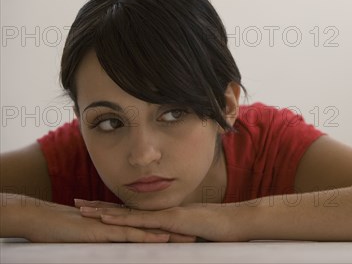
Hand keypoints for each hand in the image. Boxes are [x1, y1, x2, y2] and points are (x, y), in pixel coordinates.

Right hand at [12, 196, 186, 242]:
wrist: (43, 220)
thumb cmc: (64, 230)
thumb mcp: (92, 236)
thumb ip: (107, 237)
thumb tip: (118, 241)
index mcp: (120, 224)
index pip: (148, 227)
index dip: (167, 230)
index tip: (186, 234)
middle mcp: (121, 223)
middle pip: (153, 227)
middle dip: (175, 232)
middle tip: (197, 235)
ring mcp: (114, 227)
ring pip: (147, 230)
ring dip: (167, 235)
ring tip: (188, 239)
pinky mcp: (105, 232)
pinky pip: (128, 235)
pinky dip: (145, 236)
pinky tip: (159, 238)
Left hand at [77, 199, 251, 241]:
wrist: (239, 221)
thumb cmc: (223, 231)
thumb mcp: (197, 236)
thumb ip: (181, 238)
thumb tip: (174, 244)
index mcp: (167, 217)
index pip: (136, 213)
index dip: (115, 210)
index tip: (95, 208)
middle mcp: (163, 213)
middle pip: (126, 210)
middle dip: (101, 207)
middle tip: (77, 204)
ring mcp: (166, 215)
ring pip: (129, 213)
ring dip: (104, 211)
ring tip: (83, 210)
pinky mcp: (171, 221)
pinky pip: (143, 221)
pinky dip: (123, 219)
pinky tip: (107, 219)